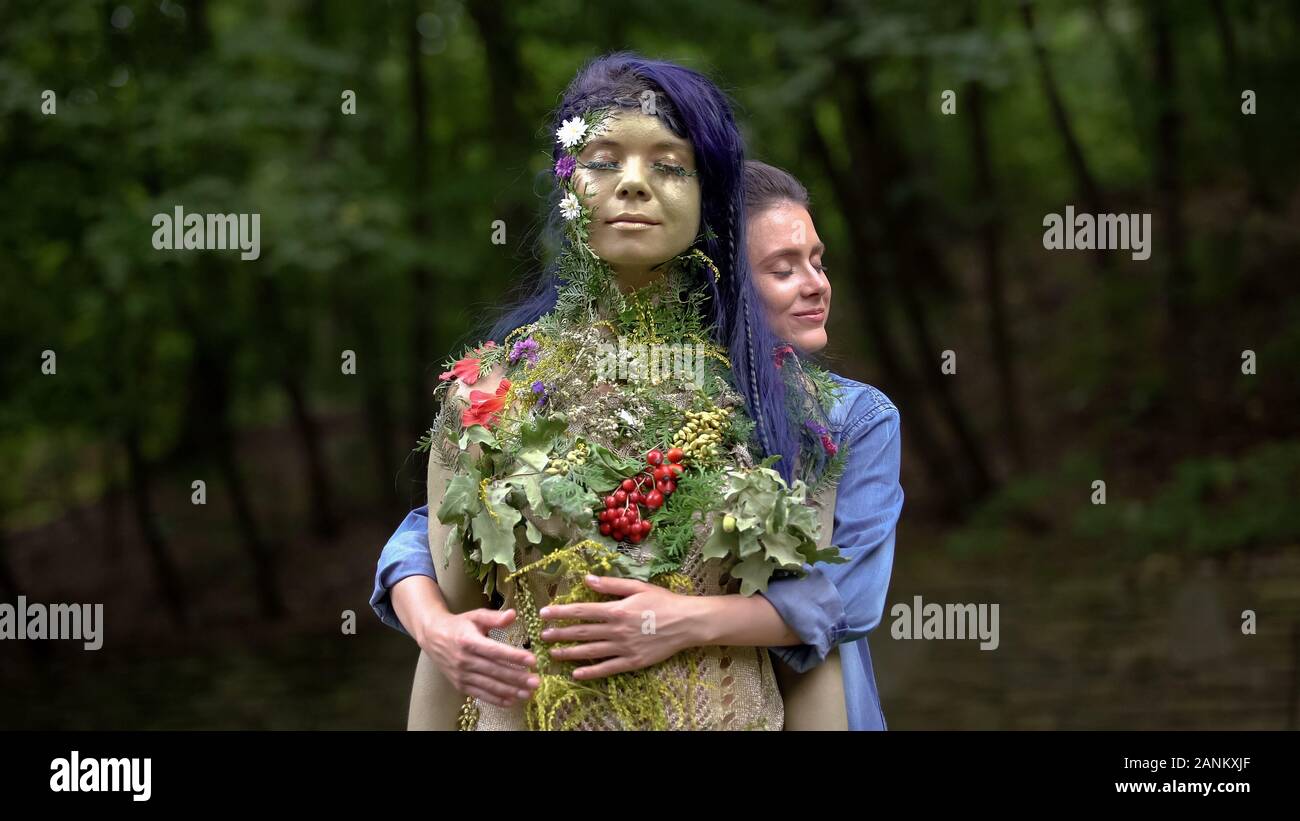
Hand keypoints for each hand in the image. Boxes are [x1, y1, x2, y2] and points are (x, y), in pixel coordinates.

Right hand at [417, 608, 539, 708]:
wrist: (432, 637)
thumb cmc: (458, 625)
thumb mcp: (475, 616)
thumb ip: (494, 617)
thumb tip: (513, 614)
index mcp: (468, 641)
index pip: (495, 651)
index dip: (514, 656)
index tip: (532, 660)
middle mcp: (464, 659)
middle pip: (495, 670)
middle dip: (517, 678)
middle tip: (536, 681)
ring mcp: (461, 674)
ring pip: (489, 685)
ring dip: (510, 691)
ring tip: (528, 693)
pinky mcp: (460, 685)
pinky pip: (480, 694)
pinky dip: (496, 699)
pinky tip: (511, 701)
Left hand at [538, 575, 705, 680]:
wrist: (687, 622)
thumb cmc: (663, 601)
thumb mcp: (637, 586)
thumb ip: (610, 584)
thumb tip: (586, 579)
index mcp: (616, 609)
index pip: (581, 610)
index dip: (561, 612)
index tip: (544, 613)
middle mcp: (616, 630)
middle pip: (582, 632)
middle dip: (560, 634)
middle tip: (542, 636)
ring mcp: (623, 648)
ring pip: (590, 651)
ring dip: (569, 653)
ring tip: (553, 653)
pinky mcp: (632, 662)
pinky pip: (607, 668)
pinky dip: (591, 671)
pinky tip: (576, 673)